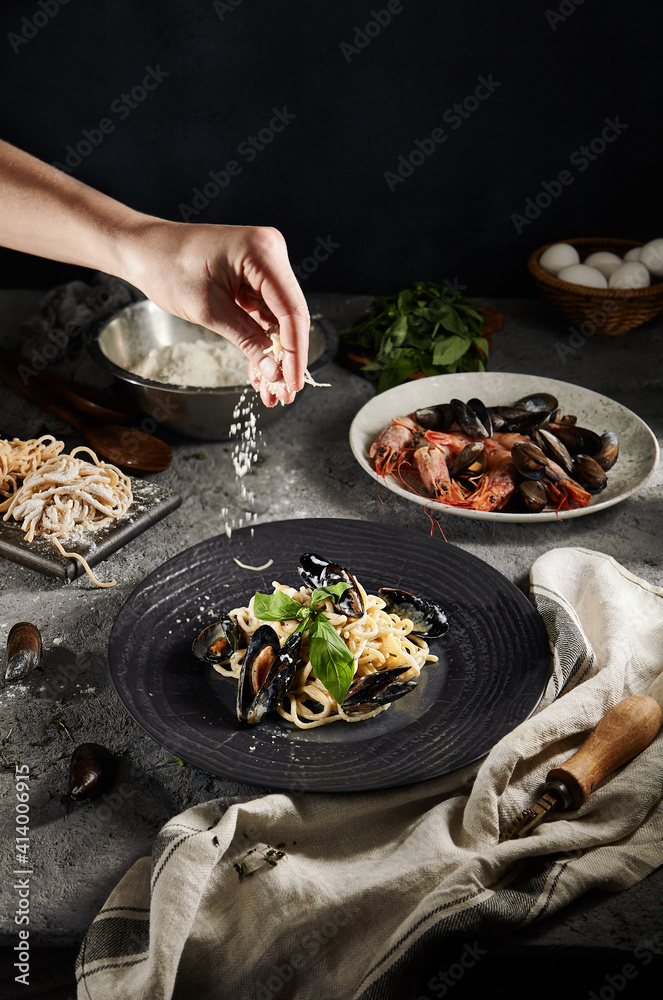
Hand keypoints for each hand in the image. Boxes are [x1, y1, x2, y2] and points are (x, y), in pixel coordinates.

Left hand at [123, 220, 309, 405]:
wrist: (145, 252)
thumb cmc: (168, 268)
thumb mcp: (209, 311)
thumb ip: (247, 339)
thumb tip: (274, 370)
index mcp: (263, 252)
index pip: (291, 310)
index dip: (295, 351)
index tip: (293, 382)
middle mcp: (270, 254)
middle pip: (290, 315)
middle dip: (287, 357)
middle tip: (285, 393)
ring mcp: (263, 266)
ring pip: (279, 320)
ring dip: (274, 354)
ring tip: (270, 390)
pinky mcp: (254, 279)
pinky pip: (264, 315)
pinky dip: (261, 341)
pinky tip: (260, 369)